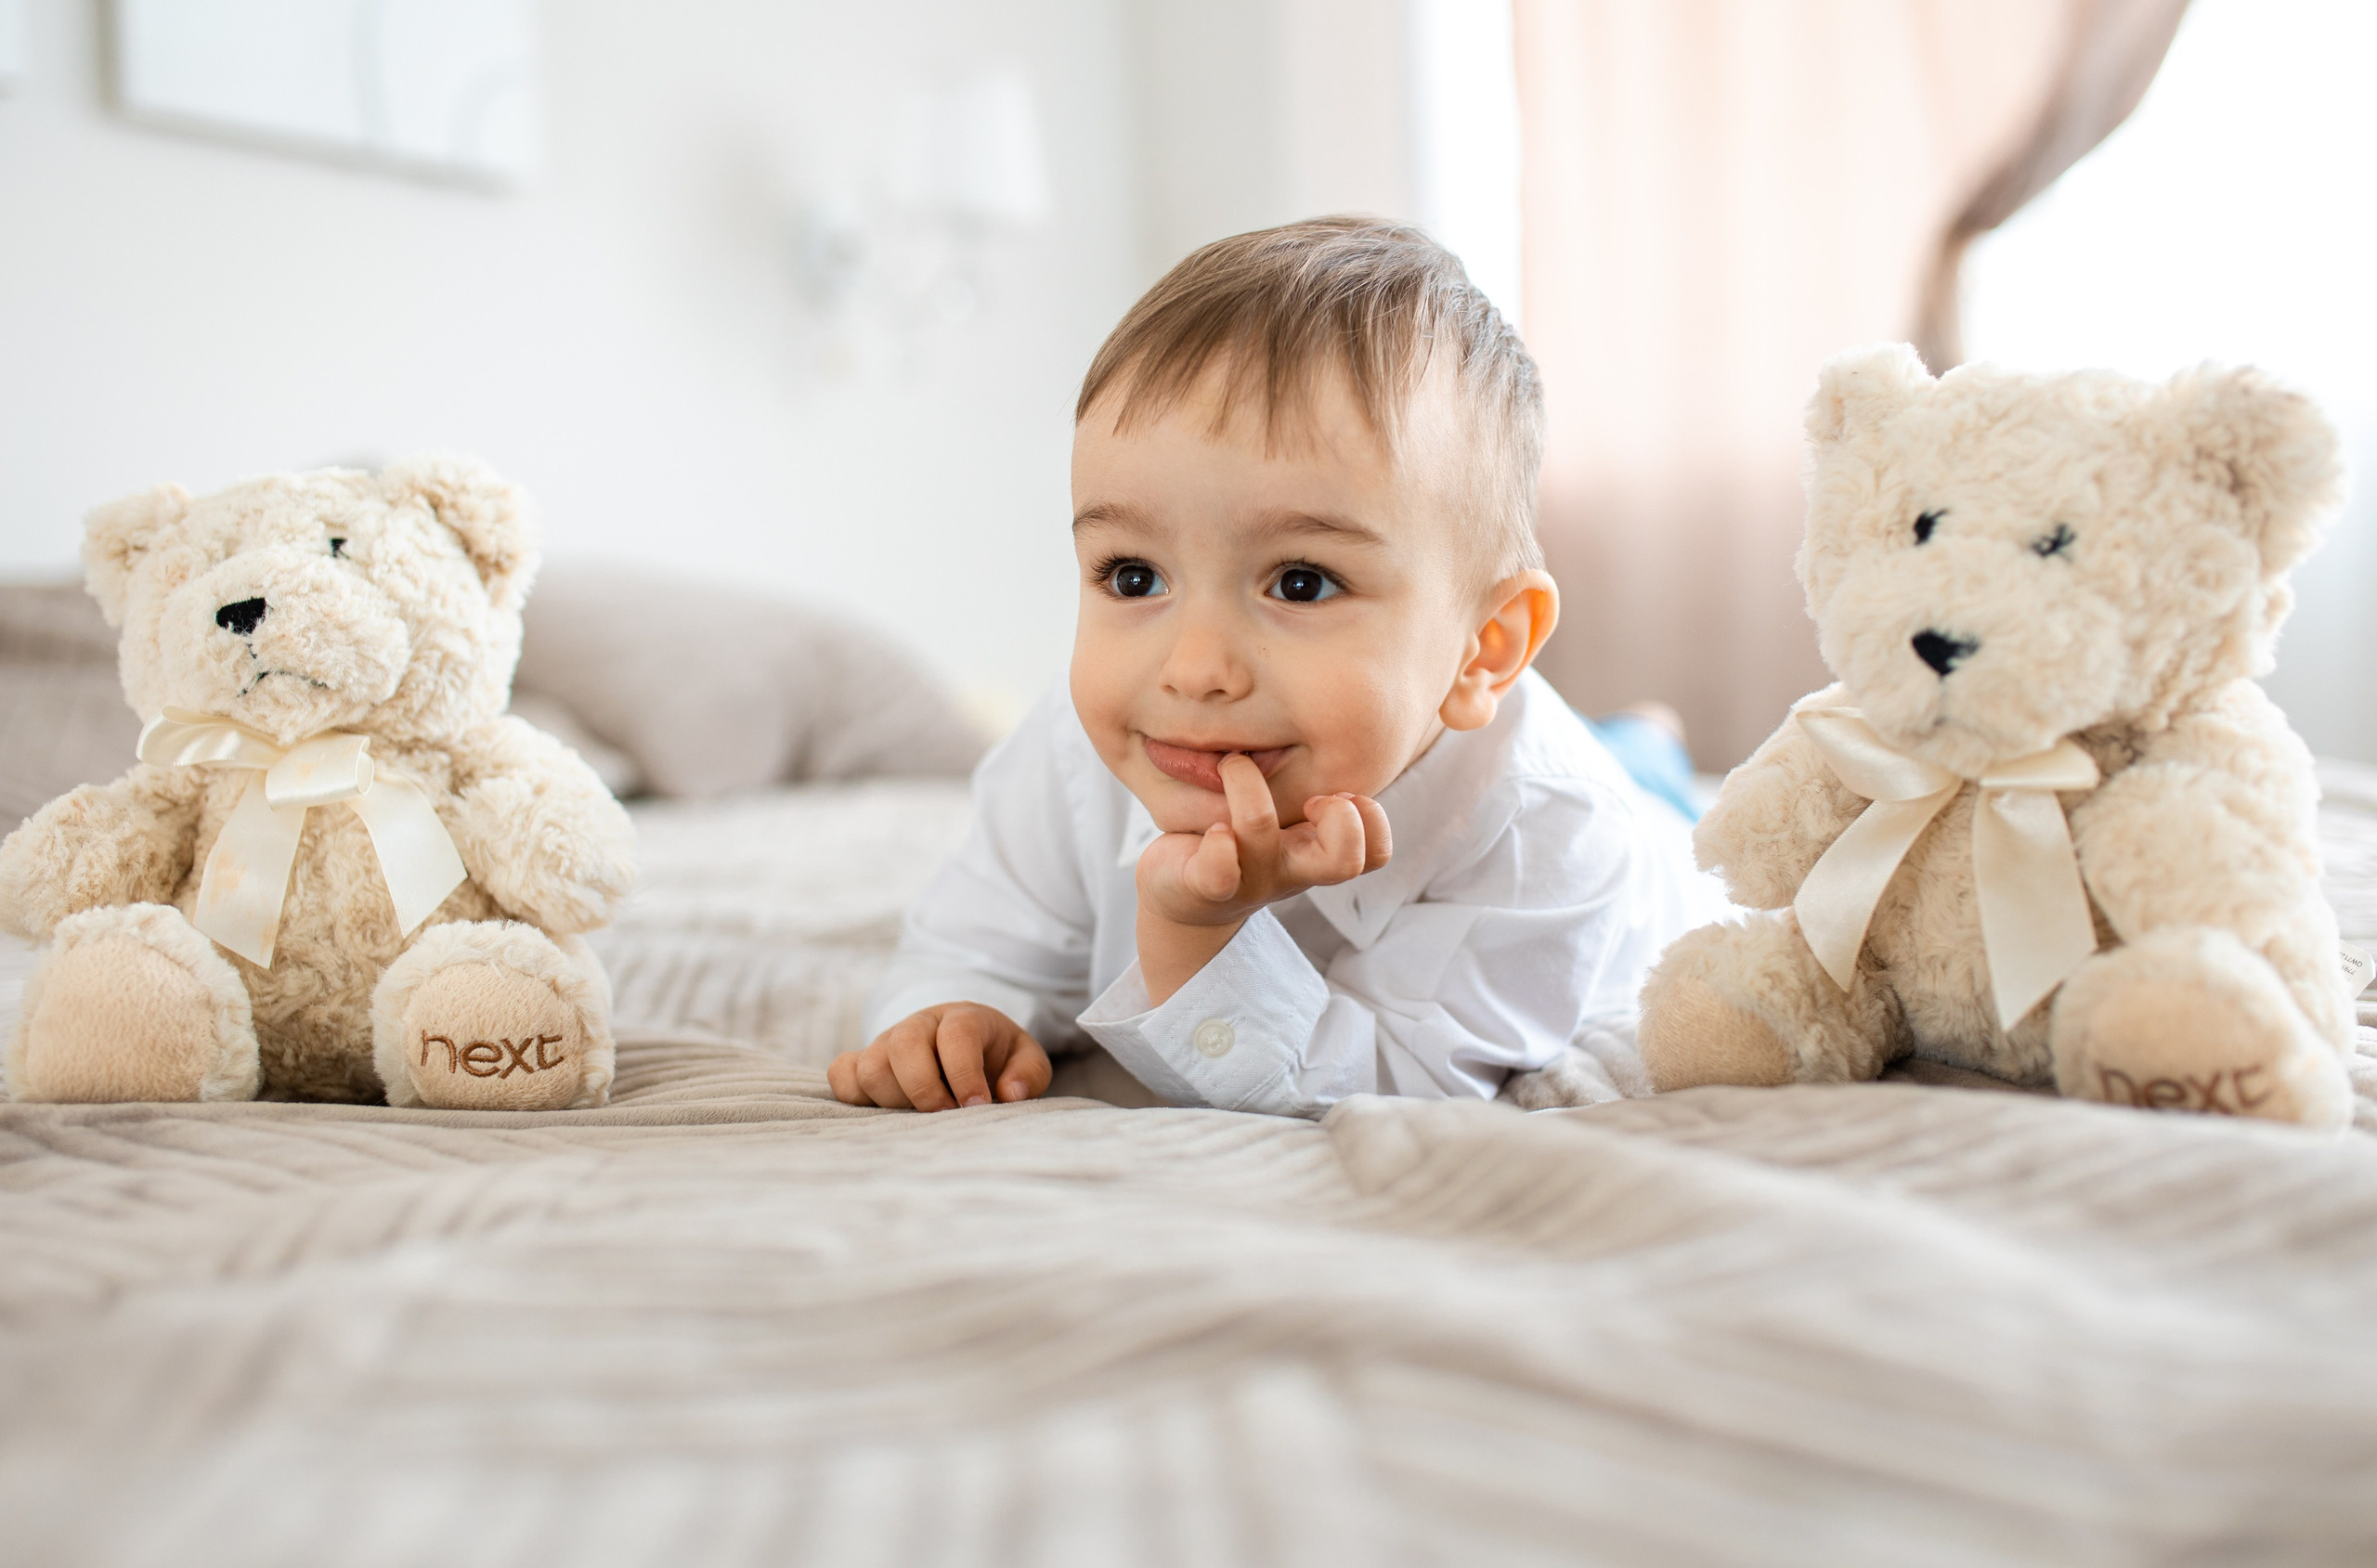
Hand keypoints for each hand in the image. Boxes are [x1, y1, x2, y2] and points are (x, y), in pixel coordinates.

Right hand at [828, 1003, 1052, 1110]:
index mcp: (963, 1018)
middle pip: (904, 1046)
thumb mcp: (1026, 1059)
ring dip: (894, 1100)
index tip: (976, 1106)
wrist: (968, 1046)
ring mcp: (888, 1041)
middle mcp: (921, 1024)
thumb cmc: (998, 1058)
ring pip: (870, 1065)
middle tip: (946, 1115)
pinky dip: (855, 1095)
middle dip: (924, 1090)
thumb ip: (1028, 1074)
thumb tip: (1009, 1094)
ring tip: (920, 1115)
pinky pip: (841, 1073)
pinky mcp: (864, 1060)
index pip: (955, 1036)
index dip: (964, 1074)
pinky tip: (886, 1110)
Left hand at [1135, 752, 1389, 1001]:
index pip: (1376, 853)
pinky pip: (1218, 871)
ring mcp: (1249, 879)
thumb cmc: (1239, 840)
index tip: (1337, 794)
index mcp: (1316, 851)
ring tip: (1232, 763)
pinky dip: (1218, 844)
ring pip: (1262, 834)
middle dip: (1341, 817)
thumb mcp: (1282, 814)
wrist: (1183, 896)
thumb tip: (1321, 710)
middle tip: (1308, 797)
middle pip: (1348, 862)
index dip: (1371, 820)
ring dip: (1248, 784)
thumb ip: (1305, 780)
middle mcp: (1291, 869)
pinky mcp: (1203, 885)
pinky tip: (1214, 827)